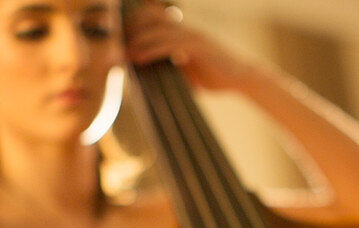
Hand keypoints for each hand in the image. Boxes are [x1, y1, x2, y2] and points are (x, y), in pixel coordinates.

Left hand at [125, 2, 253, 90]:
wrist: (242, 77)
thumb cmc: (216, 76)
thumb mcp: (188, 71)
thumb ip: (171, 68)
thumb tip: (151, 78)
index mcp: (183, 32)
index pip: (153, 19)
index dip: (135, 26)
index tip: (120, 41)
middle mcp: (185, 29)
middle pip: (151, 18)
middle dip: (131, 30)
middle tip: (116, 45)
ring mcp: (191, 36)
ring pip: (157, 30)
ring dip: (137, 41)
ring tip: (124, 54)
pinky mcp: (197, 46)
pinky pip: (168, 44)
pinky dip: (150, 50)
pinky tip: (139, 59)